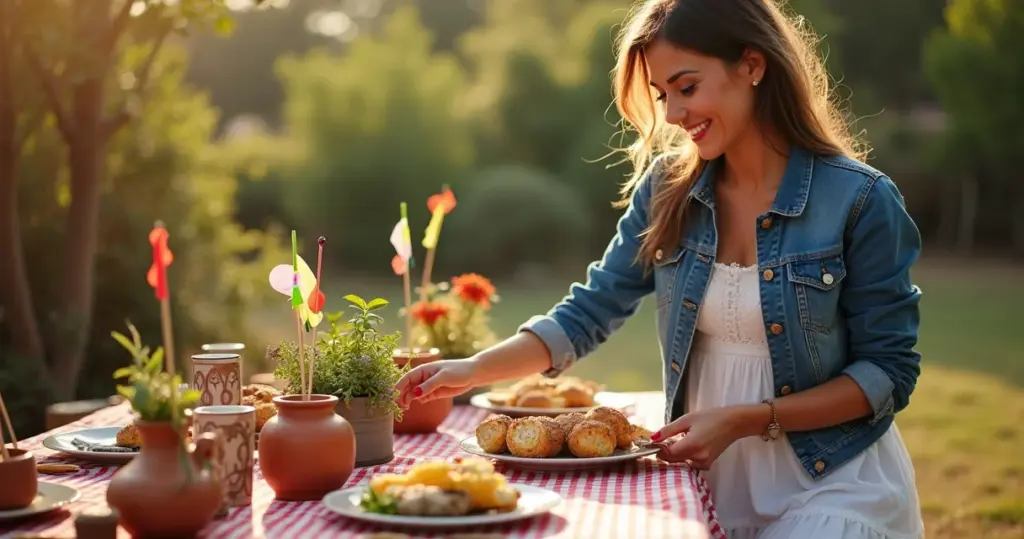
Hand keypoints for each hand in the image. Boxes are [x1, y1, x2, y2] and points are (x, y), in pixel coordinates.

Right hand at [394, 358, 481, 408]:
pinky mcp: (434, 393)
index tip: (392, 396)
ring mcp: (428, 385)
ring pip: (413, 394)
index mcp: (423, 370)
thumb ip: (428, 386)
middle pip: (407, 387)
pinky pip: (422, 398)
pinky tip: (418, 404)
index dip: (398, 387)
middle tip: (399, 407)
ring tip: (406, 408)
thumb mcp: (443, 377)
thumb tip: (414, 394)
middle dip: (401, 396)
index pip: (406, 378)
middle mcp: (423, 377)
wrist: (473, 374)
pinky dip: (418, 401)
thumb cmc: (458, 371)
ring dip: (408, 400)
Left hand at [651, 404, 766, 469]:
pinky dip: (684, 456)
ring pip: (680, 463)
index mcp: (692, 445)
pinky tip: (687, 445)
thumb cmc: (710, 417)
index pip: (667, 454)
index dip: (658, 449)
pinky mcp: (707, 464)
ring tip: (678, 440)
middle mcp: (698, 458)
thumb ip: (668, 430)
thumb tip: (652, 438)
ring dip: (675, 454)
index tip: (653, 442)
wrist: (733, 423)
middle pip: (673, 460)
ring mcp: (703, 463)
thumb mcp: (686, 419)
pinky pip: (689, 463)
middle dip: (665, 452)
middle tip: (663, 440)